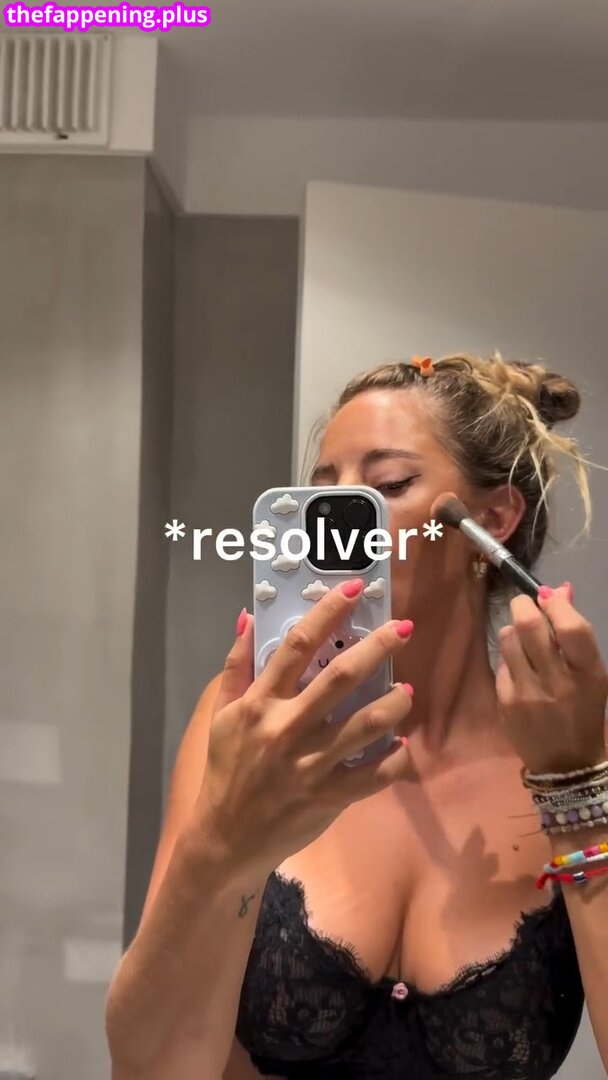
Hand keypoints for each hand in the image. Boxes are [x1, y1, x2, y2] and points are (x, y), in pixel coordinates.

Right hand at [194, 582, 413, 875]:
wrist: (223, 839)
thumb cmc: (225, 769)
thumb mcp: (221, 714)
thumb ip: (237, 665)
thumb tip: (248, 617)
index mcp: (260, 703)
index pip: (297, 645)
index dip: (327, 612)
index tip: (352, 589)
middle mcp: (287, 728)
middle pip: (341, 677)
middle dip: (378, 646)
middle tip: (404, 627)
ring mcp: (310, 765)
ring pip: (366, 725)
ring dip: (394, 702)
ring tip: (408, 689)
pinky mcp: (328, 797)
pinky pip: (373, 775)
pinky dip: (393, 758)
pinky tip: (401, 743)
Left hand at [496, 582, 607, 773]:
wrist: (566, 765)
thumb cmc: (584, 711)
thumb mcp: (592, 674)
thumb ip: (574, 633)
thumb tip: (560, 588)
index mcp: (589, 674)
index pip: (571, 628)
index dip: (557, 603)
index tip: (548, 595)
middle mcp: (558, 682)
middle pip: (530, 626)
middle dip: (523, 605)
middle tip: (525, 605)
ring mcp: (528, 693)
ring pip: (508, 640)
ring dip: (513, 630)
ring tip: (522, 637)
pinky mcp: (506, 702)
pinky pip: (501, 663)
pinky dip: (508, 657)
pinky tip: (518, 666)